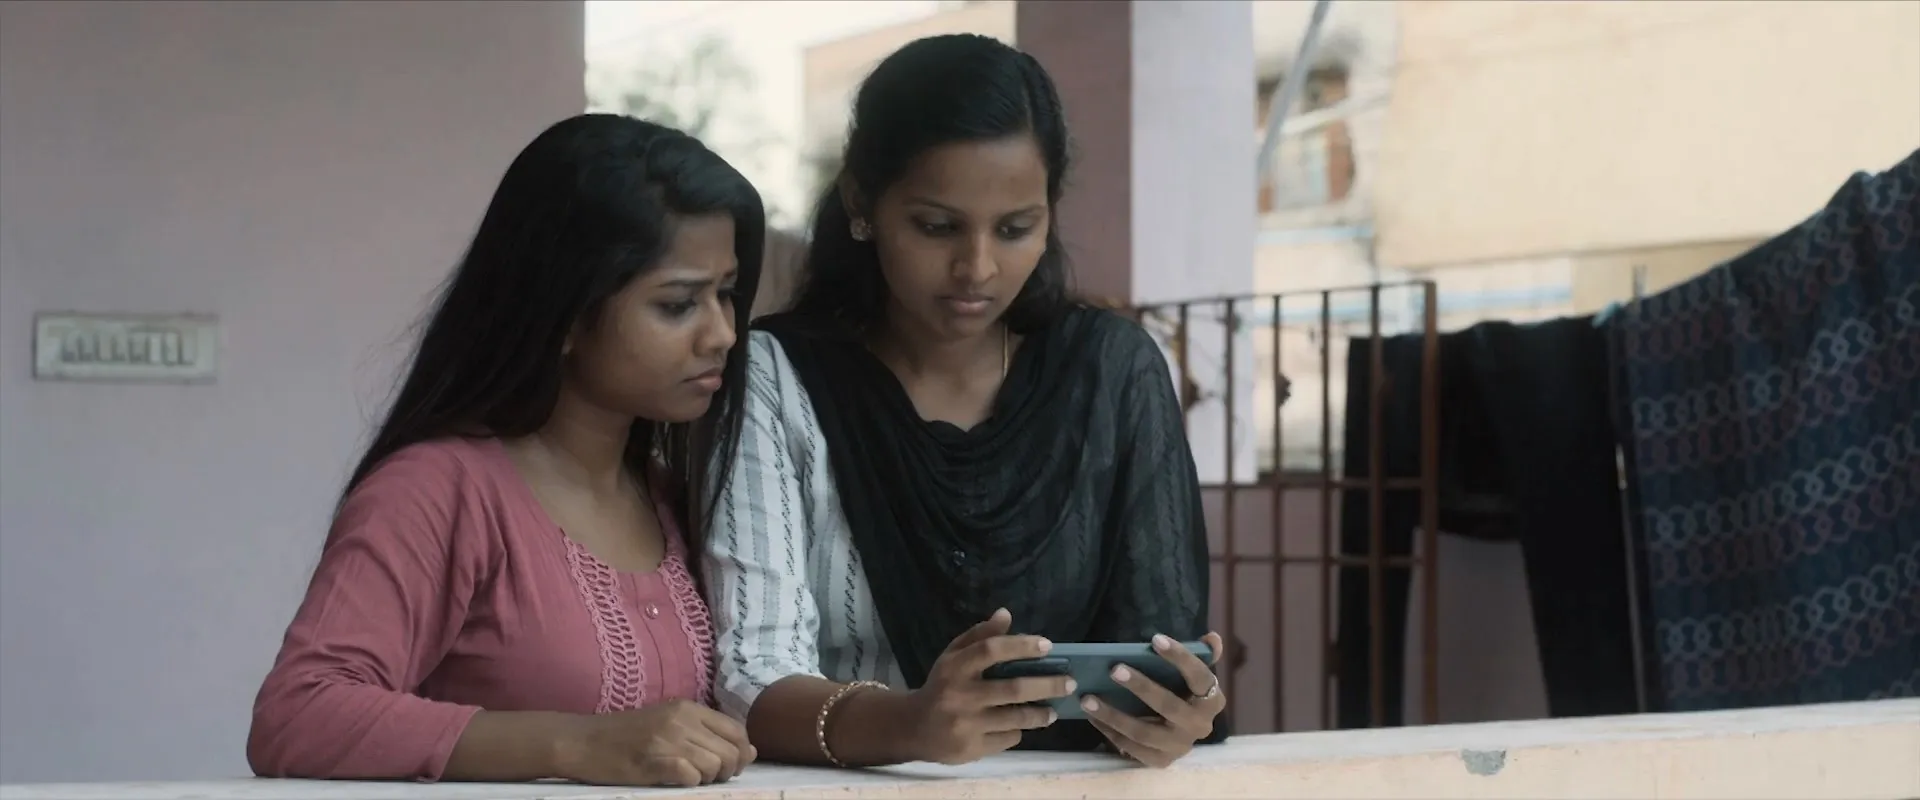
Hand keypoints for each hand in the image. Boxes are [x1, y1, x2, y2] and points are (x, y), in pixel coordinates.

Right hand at [554, 699, 756, 786]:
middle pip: (730, 752)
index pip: (738, 732)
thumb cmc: (627, 735)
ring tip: (687, 778)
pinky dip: (688, 783)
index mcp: (689, 708)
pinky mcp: (652, 761)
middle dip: (726, 771)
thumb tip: (751, 752)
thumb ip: (709, 734)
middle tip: (705, 777)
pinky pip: (690, 776)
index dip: (740, 754)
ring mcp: (667, 740)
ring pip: (713, 766)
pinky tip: (675, 780)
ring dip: (706, 779)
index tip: (727, 767)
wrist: (583, 741)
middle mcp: (682, 720)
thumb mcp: (669, 723)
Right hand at [901, 608, 1077, 764]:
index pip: (991, 651)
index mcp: (954, 668)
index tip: (1047, 645)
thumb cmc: (941, 686)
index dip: (1021, 646)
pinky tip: (1019, 726)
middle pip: (1013, 688)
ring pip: (1016, 717)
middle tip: (1070, 683)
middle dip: (1047, 685)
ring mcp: (966, 725)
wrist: (914, 728)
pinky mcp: (972, 749)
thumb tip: (1006, 614)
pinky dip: (1018, 730)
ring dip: (1040, 714)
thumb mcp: (953, 656)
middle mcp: (960, 695)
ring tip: (1053, 711)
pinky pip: (1007, 738)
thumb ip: (979, 636)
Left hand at [1082, 631, 1226, 767]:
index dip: (1180, 657)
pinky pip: (1132, 749)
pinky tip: (1093, 717)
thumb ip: (1202, 655)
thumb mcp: (1193, 675)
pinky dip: (1110, 732)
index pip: (1200, 676)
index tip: (1155, 639)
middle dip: (1140, 686)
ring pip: (1144, 732)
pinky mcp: (1162, 761)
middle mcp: (1200, 726)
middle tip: (1114, 669)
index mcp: (1212, 700)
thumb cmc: (1184, 694)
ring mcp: (1180, 746)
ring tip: (1088, 699)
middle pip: (1168, 705)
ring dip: (1113, 715)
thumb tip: (1213, 638)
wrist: (1182, 733)